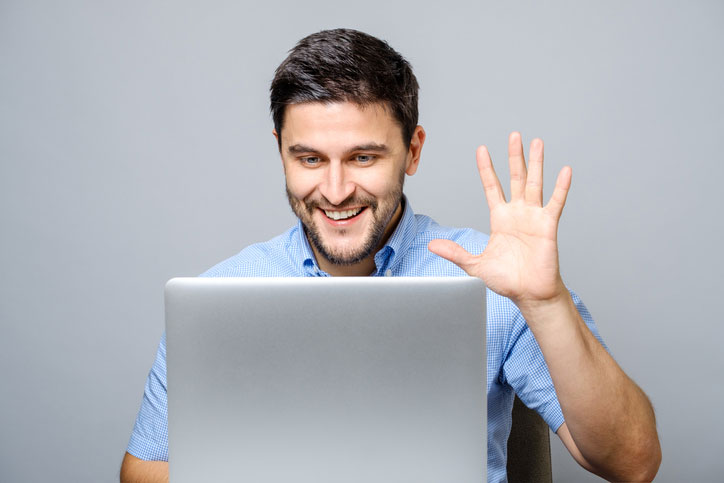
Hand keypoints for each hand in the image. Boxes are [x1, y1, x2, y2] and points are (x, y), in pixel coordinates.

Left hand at [428, 132, 571, 311]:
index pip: (492, 187)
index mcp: (500, 218)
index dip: (486, 169)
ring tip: (537, 142)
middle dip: (514, 156)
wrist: (529, 294)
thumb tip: (432, 245)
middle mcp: (517, 213)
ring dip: (536, 163)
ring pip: (535, 183)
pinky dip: (561, 187)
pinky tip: (564, 170)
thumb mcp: (475, 265)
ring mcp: (534, 217)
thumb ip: (456, 253)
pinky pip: (555, 202)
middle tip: (514, 135)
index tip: (482, 150)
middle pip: (516, 178)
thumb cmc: (506, 280)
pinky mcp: (548, 225)